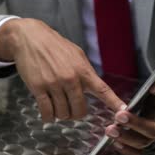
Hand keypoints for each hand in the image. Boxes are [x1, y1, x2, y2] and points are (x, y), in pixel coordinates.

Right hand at [0, 18, 125, 120]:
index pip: (103, 90)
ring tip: (58, 106)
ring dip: (61, 115)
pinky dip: (48, 117)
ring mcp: (54, 84)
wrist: (29, 38)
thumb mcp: (76, 54)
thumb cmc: (54, 46)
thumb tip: (93, 87)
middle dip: (76, 114)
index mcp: (83, 70)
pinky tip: (48, 114)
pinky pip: (47, 111)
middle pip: (80, 110)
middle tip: (71, 111)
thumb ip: (85, 72)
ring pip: (63, 113)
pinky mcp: (38, 88)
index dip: (115, 103)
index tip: (124, 113)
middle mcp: (71, 78)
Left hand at [105, 31, 154, 154]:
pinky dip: (128, 150)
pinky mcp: (148, 142)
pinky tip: (115, 143)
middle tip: (120, 115)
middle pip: (154, 127)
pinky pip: (139, 151)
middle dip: (137, 123)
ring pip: (143, 141)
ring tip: (110, 130)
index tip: (153, 85)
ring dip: (127, 137)